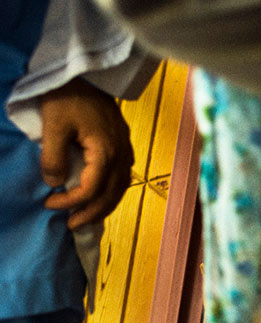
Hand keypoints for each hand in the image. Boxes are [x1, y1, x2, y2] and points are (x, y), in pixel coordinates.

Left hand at [40, 77, 133, 228]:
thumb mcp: (53, 125)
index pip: (91, 189)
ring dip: (104, 207)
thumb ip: (53, 156)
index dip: (71, 201)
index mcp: (106, 151)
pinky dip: (112, 193)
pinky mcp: (124, 147)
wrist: (86, 75)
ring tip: (86, 217)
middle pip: (111, 195)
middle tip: (71, 225)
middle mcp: (121, 155)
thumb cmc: (68, 96)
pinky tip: (101, 196)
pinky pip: (123, 179)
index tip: (50, 204)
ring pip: (121, 189)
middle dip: (91, 213)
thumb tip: (53, 183)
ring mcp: (126, 151)